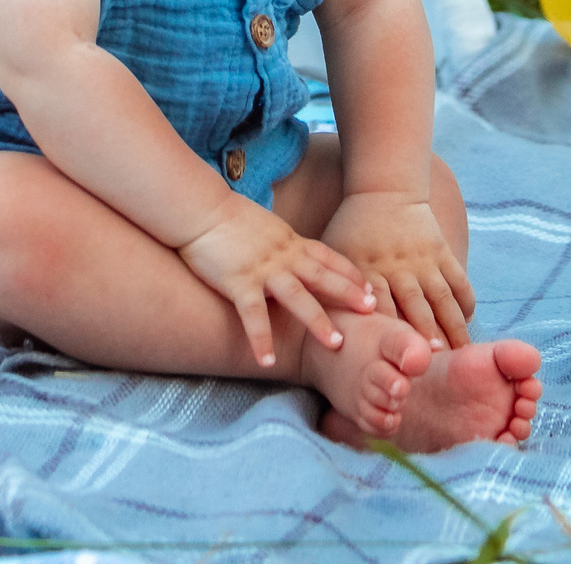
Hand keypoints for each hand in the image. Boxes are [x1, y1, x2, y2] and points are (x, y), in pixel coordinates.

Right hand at [176, 197, 375, 368]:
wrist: (198, 208)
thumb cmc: (225, 217)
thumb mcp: (264, 226)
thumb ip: (280, 243)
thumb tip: (290, 255)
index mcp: (288, 241)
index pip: (328, 257)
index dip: (350, 273)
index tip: (369, 288)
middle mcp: (282, 255)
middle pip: (323, 276)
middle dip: (348, 294)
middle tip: (371, 311)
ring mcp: (262, 269)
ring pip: (298, 297)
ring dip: (318, 320)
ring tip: (336, 344)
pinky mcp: (238, 282)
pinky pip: (254, 315)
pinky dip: (261, 339)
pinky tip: (267, 362)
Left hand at [322, 192, 472, 350]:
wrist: (384, 189)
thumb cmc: (352, 229)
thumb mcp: (335, 252)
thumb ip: (332, 284)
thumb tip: (323, 324)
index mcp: (368, 268)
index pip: (380, 307)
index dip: (390, 335)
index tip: (397, 361)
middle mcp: (398, 266)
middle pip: (415, 308)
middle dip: (425, 337)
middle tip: (434, 366)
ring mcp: (423, 259)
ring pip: (442, 298)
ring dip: (452, 326)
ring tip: (459, 353)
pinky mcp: (442, 250)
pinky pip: (459, 280)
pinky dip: (466, 302)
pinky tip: (468, 322)